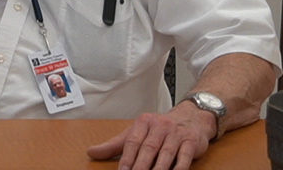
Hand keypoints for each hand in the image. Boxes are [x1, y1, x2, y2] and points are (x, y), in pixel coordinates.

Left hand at [86, 102, 213, 169]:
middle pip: (148, 148)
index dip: (127, 158)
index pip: (133, 142)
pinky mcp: (190, 141)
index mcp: (144, 123)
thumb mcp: (135, 133)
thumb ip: (114, 145)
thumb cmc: (159, 129)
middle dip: (140, 166)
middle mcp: (160, 126)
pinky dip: (179, 167)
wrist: (191, 118)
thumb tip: (91, 152)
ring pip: (166, 153)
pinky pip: (184, 157)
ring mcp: (176, 133)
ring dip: (159, 169)